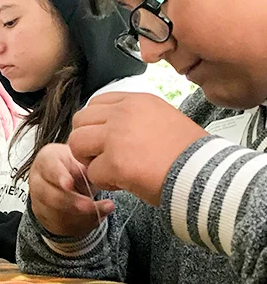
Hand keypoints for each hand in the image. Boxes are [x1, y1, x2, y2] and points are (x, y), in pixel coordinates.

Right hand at [29, 144, 114, 236]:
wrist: (64, 178)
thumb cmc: (72, 166)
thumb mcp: (80, 159)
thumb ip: (86, 166)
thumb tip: (98, 175)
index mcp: (46, 160)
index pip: (49, 167)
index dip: (59, 176)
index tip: (70, 184)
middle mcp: (38, 181)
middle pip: (48, 194)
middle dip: (71, 201)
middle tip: (89, 204)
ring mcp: (39, 201)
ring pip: (54, 212)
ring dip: (78, 215)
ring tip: (100, 210)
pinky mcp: (46, 217)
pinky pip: (60, 225)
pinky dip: (80, 223)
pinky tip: (96, 216)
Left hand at [69, 92, 208, 205]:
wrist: (206, 173)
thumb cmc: (190, 152)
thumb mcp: (162, 117)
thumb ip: (134, 118)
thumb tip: (109, 130)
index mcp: (136, 100)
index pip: (96, 103)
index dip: (95, 124)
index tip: (106, 139)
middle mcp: (123, 113)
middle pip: (80, 120)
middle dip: (86, 141)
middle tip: (102, 157)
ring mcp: (116, 136)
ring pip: (77, 143)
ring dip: (88, 160)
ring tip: (109, 170)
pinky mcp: (114, 162)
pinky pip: (91, 172)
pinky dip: (103, 182)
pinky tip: (122, 183)